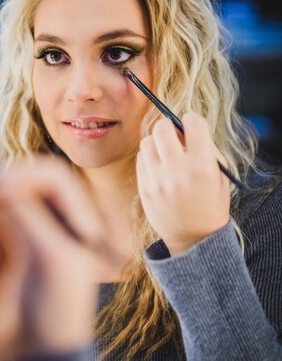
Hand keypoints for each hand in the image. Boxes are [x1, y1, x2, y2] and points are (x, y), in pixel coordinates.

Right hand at [0, 157, 116, 360]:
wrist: (27, 359)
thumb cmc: (53, 309)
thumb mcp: (49, 255)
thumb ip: (23, 214)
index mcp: (74, 222)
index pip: (53, 178)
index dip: (29, 176)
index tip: (5, 190)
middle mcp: (45, 224)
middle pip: (21, 184)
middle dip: (2, 185)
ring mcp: (16, 236)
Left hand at [136, 112, 229, 255]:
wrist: (194, 239)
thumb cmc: (211, 203)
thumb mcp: (220, 175)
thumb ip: (206, 148)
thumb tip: (184, 126)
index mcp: (202, 165)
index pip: (192, 122)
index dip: (193, 121)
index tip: (193, 128)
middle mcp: (178, 171)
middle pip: (162, 127)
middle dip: (169, 126)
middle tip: (175, 136)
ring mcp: (158, 180)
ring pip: (147, 141)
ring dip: (157, 142)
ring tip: (166, 153)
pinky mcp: (145, 189)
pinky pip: (141, 159)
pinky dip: (149, 157)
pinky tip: (159, 167)